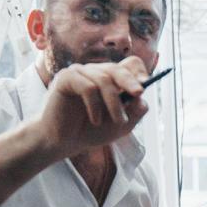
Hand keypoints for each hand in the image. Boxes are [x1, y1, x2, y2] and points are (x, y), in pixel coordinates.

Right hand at [36, 56, 150, 158]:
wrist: (63, 142)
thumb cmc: (91, 131)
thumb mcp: (121, 125)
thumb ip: (135, 113)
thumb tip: (143, 100)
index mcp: (111, 79)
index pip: (129, 65)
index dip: (138, 73)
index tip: (143, 88)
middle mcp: (95, 72)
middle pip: (118, 68)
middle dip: (130, 81)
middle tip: (139, 93)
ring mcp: (80, 73)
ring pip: (104, 80)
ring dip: (114, 103)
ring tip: (117, 122)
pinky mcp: (65, 78)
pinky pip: (87, 87)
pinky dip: (95, 105)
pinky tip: (95, 120)